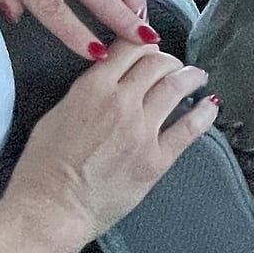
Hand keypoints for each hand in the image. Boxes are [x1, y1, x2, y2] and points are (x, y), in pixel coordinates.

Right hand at [0, 42, 214, 252]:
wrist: (51, 208)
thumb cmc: (42, 168)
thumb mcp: (56, 114)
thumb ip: (85, 93)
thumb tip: (105, 82)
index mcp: (92, 87)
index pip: (128, 48)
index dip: (143, 43)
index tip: (149, 47)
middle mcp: (122, 101)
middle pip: (157, 64)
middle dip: (168, 59)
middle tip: (173, 65)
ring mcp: (142, 130)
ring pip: (176, 87)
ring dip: (191, 76)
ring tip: (197, 76)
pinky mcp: (157, 159)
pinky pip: (190, 129)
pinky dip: (204, 113)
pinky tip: (210, 105)